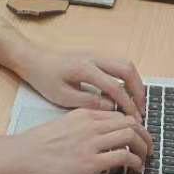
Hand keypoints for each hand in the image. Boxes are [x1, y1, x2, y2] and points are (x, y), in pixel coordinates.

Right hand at [12, 109, 150, 173]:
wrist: (23, 155)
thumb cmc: (40, 143)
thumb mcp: (65, 124)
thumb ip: (85, 125)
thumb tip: (104, 135)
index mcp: (85, 113)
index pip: (120, 114)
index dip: (136, 125)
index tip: (140, 136)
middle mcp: (91, 124)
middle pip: (130, 123)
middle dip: (145, 135)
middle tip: (149, 147)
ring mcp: (91, 142)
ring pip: (131, 136)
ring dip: (144, 148)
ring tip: (146, 158)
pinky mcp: (90, 162)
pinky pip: (123, 157)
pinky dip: (135, 162)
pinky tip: (136, 168)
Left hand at [20, 48, 146, 120]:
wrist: (32, 58)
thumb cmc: (44, 77)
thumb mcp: (62, 96)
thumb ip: (88, 102)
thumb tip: (111, 107)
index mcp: (85, 69)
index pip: (116, 87)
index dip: (127, 104)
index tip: (134, 119)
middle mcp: (94, 58)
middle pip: (127, 69)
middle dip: (138, 90)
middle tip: (141, 109)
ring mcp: (96, 54)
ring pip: (125, 64)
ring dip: (134, 82)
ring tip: (135, 102)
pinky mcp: (94, 56)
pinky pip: (117, 64)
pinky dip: (126, 78)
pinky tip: (123, 93)